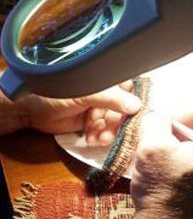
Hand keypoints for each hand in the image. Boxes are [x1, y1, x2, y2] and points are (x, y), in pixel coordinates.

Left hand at [15, 81, 140, 144]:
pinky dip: (100, 137)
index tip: (128, 114)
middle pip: (124, 110)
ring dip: (108, 132)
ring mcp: (100, 108)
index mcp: (105, 79)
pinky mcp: (93, 122)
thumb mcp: (84, 93)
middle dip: (116, 122)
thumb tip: (135, 106)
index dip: (130, 103)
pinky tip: (91, 139)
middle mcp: (105, 93)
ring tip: (97, 138)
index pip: (129, 89)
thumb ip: (110, 98)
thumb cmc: (53, 92)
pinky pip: (105, 132)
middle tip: (107, 128)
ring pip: (115, 123)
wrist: (31, 110)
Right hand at [130, 107, 192, 218]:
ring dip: (190, 145)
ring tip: (167, 155)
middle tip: (165, 136)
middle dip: (189, 127)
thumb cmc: (162, 192)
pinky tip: (174, 172)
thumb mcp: (151, 146)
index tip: (170, 122)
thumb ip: (157, 121)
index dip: (191, 110)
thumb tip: (160, 116)